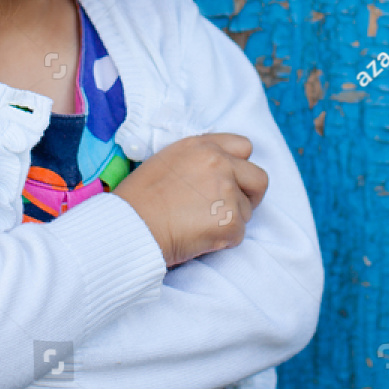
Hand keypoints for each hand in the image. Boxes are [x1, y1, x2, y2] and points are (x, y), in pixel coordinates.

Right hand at [109, 133, 267, 266]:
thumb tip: (213, 175)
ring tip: (199, 226)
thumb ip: (197, 162)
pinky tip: (199, 239)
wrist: (130, 226)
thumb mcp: (166, 162)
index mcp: (202, 146)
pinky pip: (238, 234)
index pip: (243, 146)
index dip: (239, 166)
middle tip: (231, 208)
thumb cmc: (138, 200)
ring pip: (247, 210)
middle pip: (258, 178)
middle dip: (250, 195)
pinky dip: (223, 241)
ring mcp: (227, 191)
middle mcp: (219, 163)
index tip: (231, 180)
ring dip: (230, 221)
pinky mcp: (229, 221)